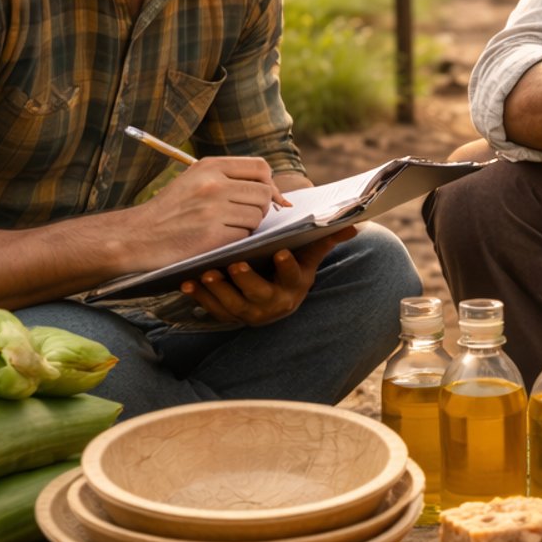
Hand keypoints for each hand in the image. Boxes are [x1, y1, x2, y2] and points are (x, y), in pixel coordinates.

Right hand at [126, 155, 285, 267]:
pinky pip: (244, 236)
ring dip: (248, 226)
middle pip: (264, 193)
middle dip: (261, 207)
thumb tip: (274, 190)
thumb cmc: (170, 210)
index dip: (269, 184)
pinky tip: (219, 239)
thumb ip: (229, 178)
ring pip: (257, 216)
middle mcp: (213, 184)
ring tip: (226, 227)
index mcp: (209, 166)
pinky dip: (237, 240)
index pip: (261, 167)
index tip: (267, 196)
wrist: (137, 236)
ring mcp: (212, 210)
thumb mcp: (195, 180)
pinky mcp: (211, 235)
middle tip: (243, 216)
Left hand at [180, 228, 356, 326]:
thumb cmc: (290, 266)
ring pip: (232, 305)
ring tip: (205, 273)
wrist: (273, 295)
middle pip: (258, 295)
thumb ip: (325, 240)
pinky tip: (187, 282)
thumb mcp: (308, 257)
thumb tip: (355, 225)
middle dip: (246, 280)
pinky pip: (212, 309)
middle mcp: (273, 304)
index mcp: (294, 287)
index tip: (280, 251)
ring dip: (218, 290)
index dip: (288, 266)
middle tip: (233, 263)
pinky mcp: (228, 315)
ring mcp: (249, 312)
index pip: (294, 277)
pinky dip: (199, 297)